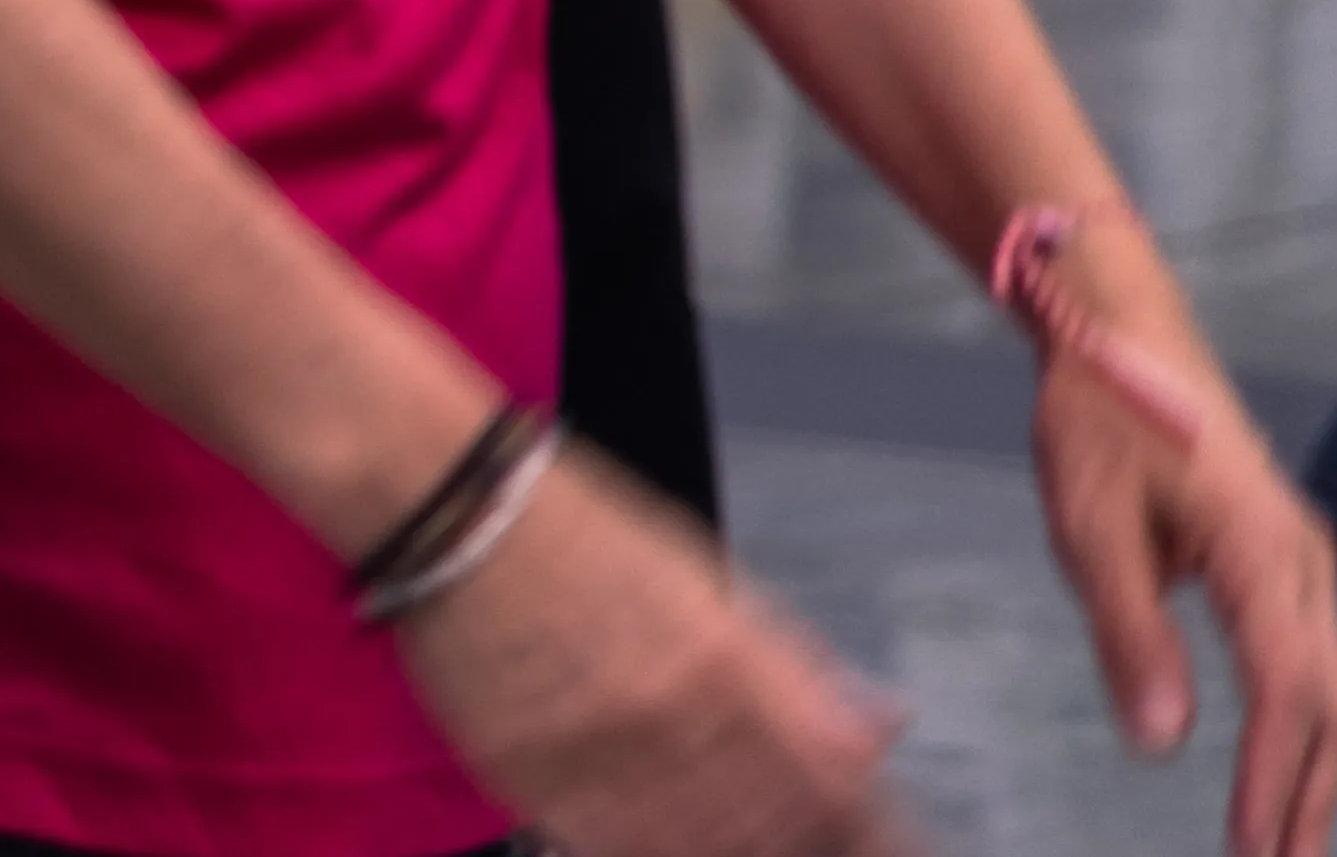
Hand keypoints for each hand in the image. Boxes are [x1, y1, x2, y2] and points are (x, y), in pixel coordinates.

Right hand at [385, 440, 916, 856]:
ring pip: (700, 848)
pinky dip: (655, 853)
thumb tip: (877, 723)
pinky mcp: (532, 779)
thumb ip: (793, 663)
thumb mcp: (703, 579)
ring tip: (749, 841)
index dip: (866, 818)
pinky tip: (673, 845)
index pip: (830, 778)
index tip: (881, 831)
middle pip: (773, 825)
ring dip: (737, 848)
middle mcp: (670, 716)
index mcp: (725, 661)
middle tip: (815, 842)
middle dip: (805, 840)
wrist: (455, 514)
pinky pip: (615, 848)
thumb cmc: (578, 531)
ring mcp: (598, 754)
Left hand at [1017, 219, 1336, 856]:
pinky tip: (1278, 762)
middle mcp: (1300, 557)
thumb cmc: (1097, 414)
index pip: (1283, 690)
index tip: (1251, 847)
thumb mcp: (1089, 524)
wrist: (1114, 323)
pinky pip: (1306, 652)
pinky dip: (1300, 718)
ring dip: (1309, 763)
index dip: (1270, 777)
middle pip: (1325, 699)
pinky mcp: (1280, 551)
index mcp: (1258, 549)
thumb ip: (1130, 633)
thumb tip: (1162, 743)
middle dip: (1307, 792)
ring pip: (1326, 680)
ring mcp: (1299, 553)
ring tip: (1282, 839)